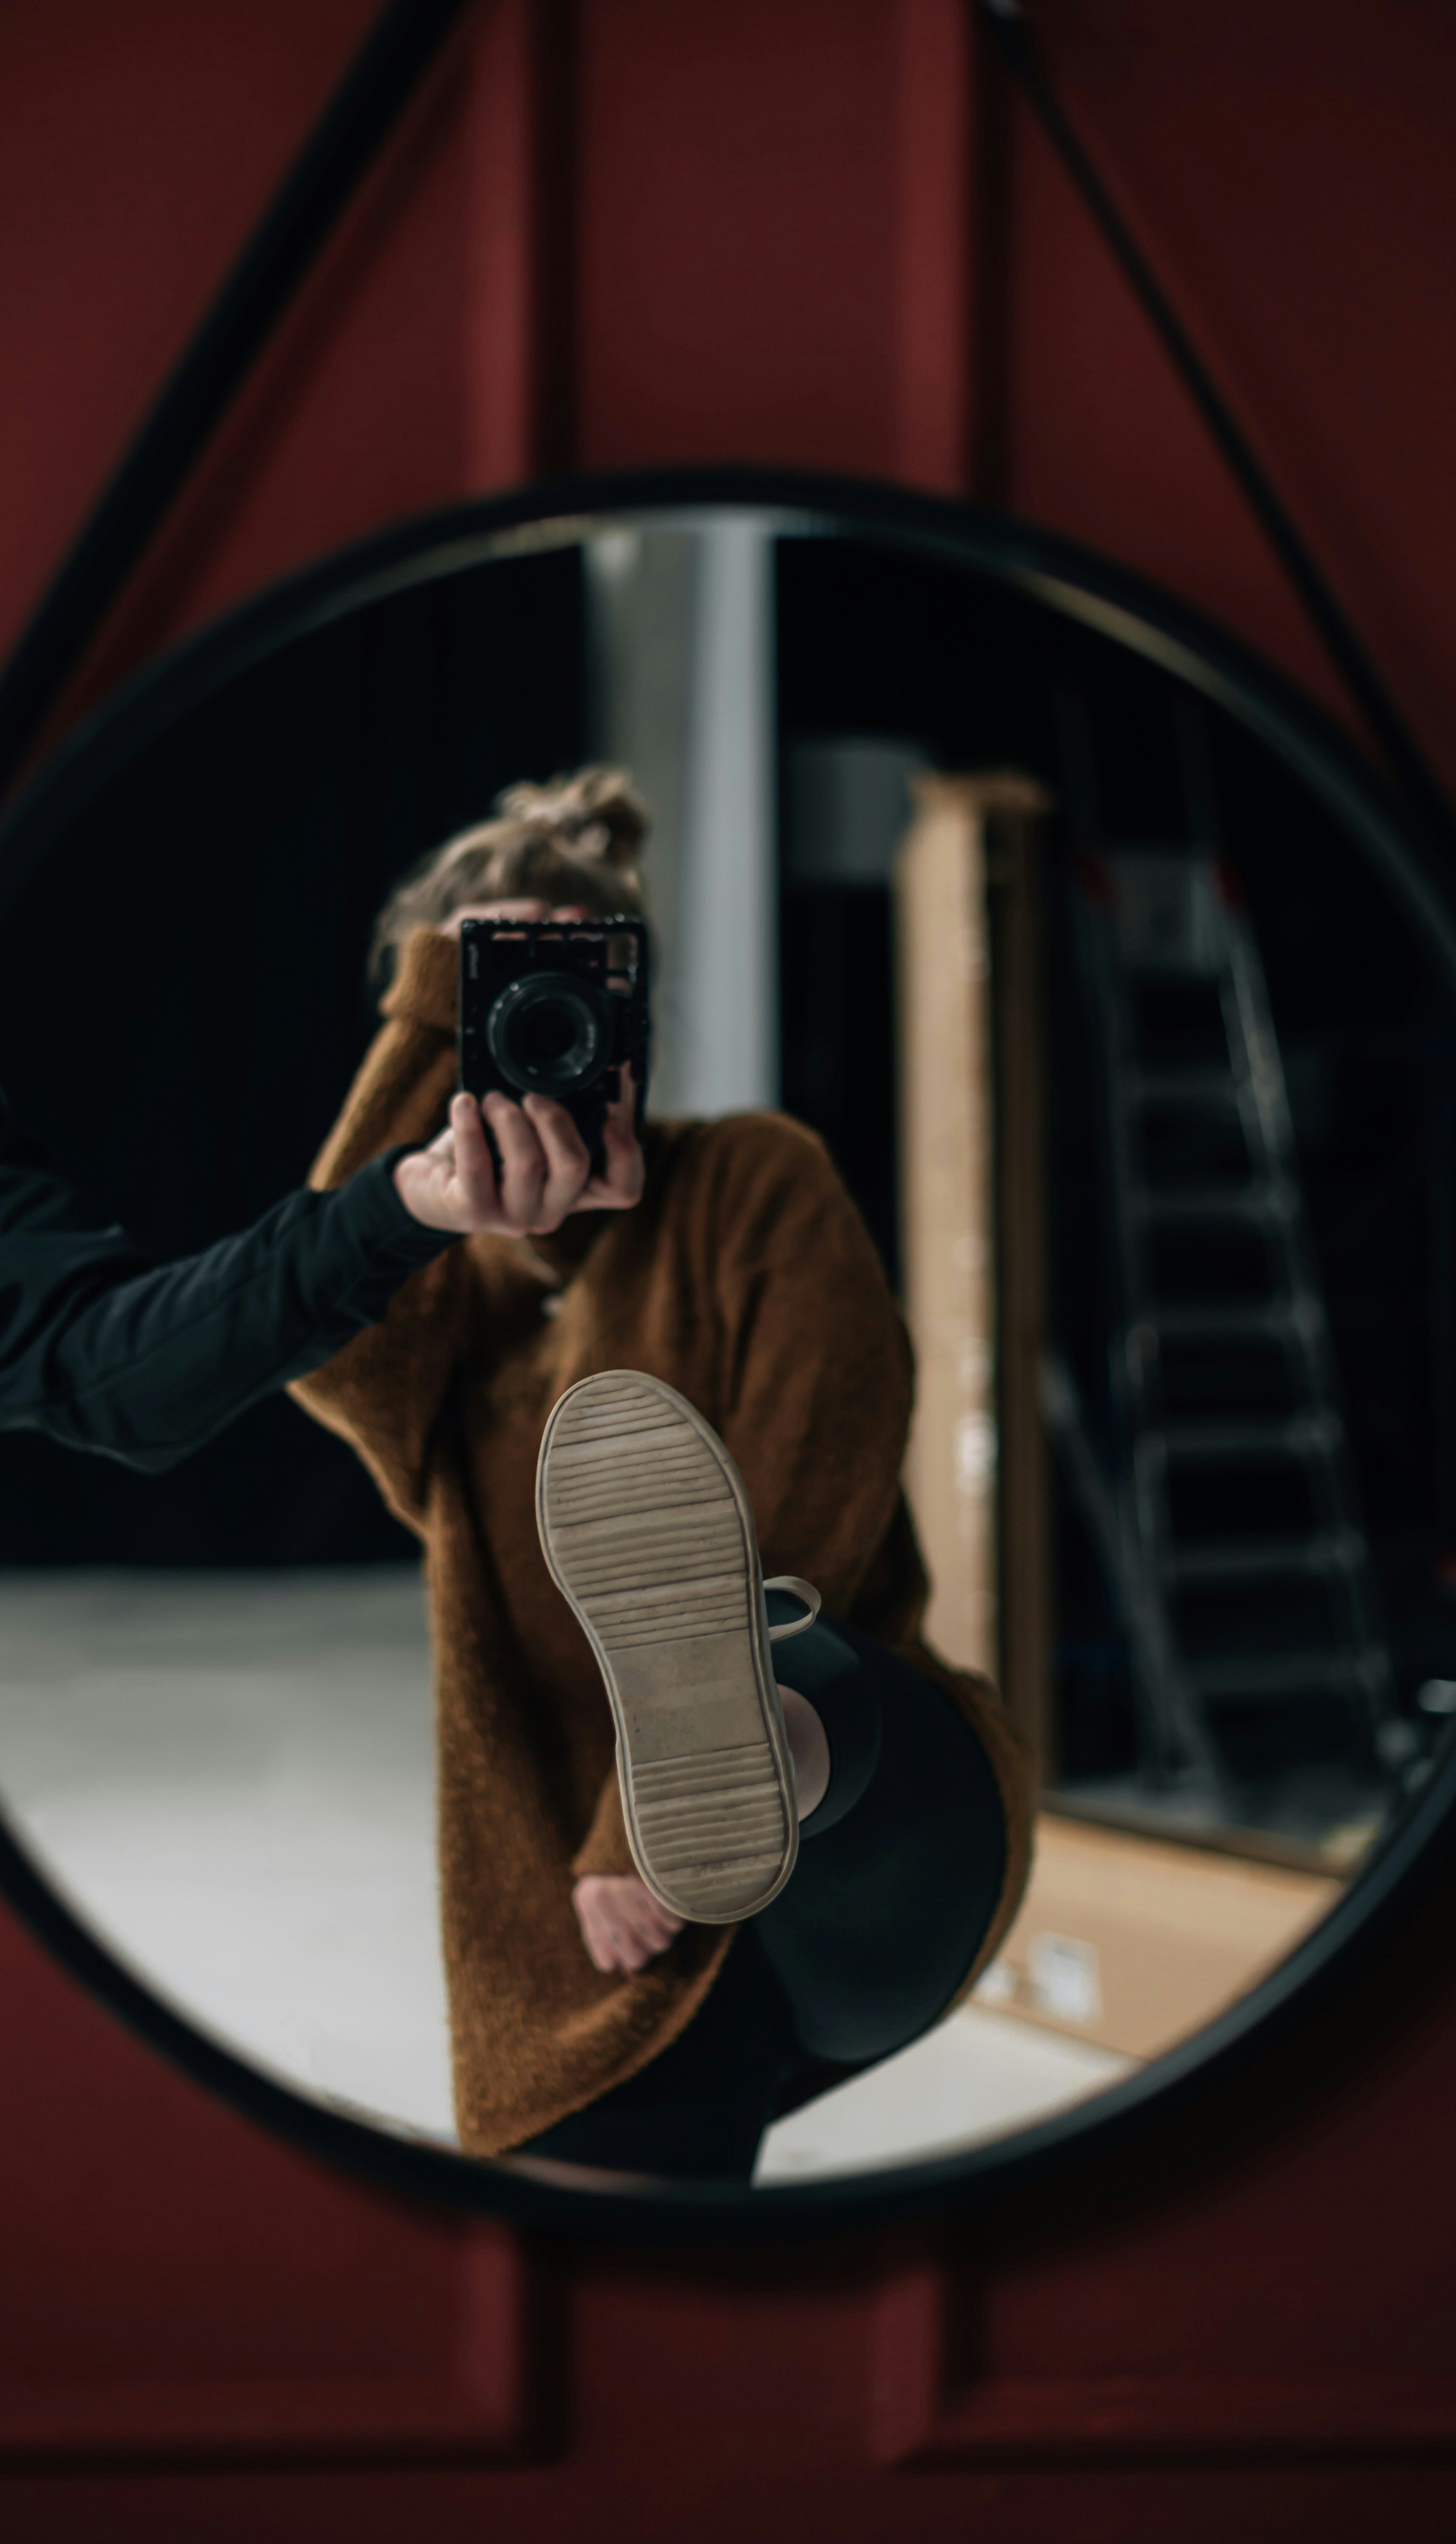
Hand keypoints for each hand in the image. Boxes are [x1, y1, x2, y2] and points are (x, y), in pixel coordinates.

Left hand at [393, 1069, 643, 1234]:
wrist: (429, 1184)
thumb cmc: (487, 1151)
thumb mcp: (528, 1133)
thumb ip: (557, 1115)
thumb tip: (587, 1064)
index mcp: (574, 1191)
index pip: (622, 1189)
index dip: (626, 1154)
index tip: (610, 1117)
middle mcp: (551, 1210)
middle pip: (574, 1167)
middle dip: (554, 1118)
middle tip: (531, 1096)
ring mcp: (513, 1217)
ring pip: (528, 1163)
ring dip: (508, 1116)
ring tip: (490, 1098)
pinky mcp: (472, 1212)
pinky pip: (478, 1165)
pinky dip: (470, 1124)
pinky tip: (463, 1103)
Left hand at [572, 1872, 684, 1973]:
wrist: (640, 1825)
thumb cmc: (620, 1869)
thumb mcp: (603, 1897)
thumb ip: (609, 1936)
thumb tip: (629, 1976)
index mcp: (587, 1900)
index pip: (607, 1962)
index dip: (622, 1956)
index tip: (630, 1940)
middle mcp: (605, 1898)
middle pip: (636, 1958)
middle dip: (647, 1947)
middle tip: (649, 1929)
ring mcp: (631, 1889)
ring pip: (660, 1942)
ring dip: (664, 1931)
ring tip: (658, 1911)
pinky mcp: (658, 1882)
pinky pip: (674, 1923)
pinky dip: (675, 1916)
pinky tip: (667, 1899)